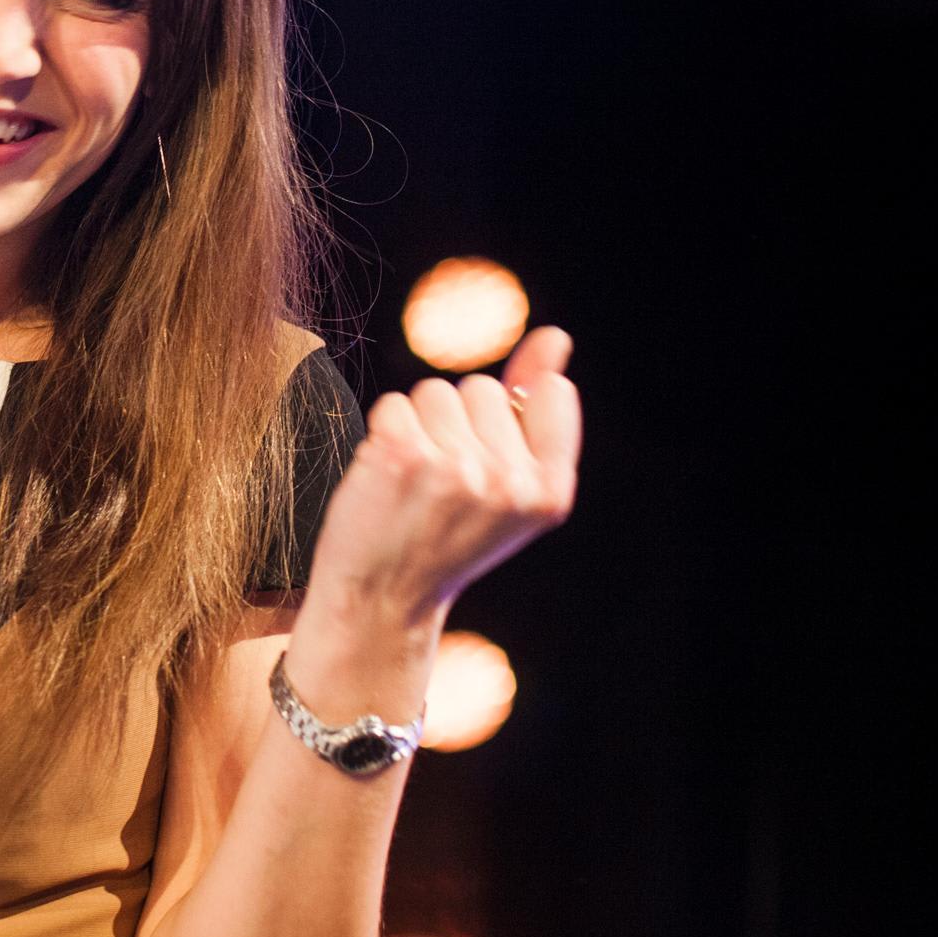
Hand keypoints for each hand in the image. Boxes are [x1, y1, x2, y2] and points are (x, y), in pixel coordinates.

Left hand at [299, 326, 582, 638]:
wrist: (381, 599)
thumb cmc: (444, 536)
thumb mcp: (507, 486)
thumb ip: (533, 410)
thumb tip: (556, 337)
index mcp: (551, 493)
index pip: (553, 394)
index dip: (510, 415)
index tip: (486, 459)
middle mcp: (511, 483)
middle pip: (482, 387)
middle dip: (457, 422)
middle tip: (442, 485)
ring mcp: (457, 469)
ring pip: (435, 392)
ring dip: (417, 426)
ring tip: (413, 482)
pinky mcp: (403, 456)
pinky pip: (394, 404)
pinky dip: (384, 432)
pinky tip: (387, 478)